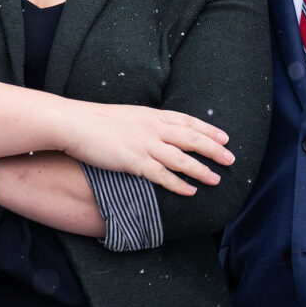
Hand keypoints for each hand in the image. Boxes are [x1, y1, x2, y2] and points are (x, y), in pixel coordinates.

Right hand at [57, 102, 232, 195]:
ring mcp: (144, 144)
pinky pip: (162, 175)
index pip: (187, 121)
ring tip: (216, 179)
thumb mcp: (127, 115)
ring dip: (201, 170)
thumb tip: (156, 130)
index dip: (208, 129)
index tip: (224, 137)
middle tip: (230, 159)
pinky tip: (190, 192)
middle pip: (191, 138)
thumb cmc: (96, 120)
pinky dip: (178, 184)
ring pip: (181, 158)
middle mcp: (152, 128)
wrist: (74, 123)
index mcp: (151, 114)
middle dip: (213, 149)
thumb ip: (144, 122)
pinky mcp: (134, 161)